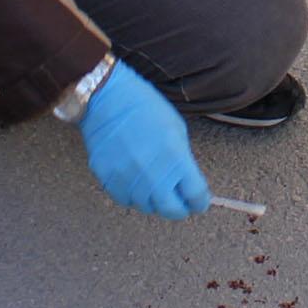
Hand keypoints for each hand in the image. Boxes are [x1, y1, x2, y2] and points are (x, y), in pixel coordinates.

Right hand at [78, 64, 208, 219]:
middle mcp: (152, 172)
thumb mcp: (177, 130)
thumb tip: (186, 186)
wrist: (108, 97)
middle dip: (179, 209)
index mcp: (176, 157)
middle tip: (180, 204)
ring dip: (154, 201)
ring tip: (154, 186)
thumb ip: (183, 161)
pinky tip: (135, 181)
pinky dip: (132, 195)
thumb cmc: (146, 108)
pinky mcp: (107, 178)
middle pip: (171, 210)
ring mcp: (128, 177)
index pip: (196, 195)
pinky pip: (124, 199)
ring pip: (146, 207)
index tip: (199, 202)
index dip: (200, 201)